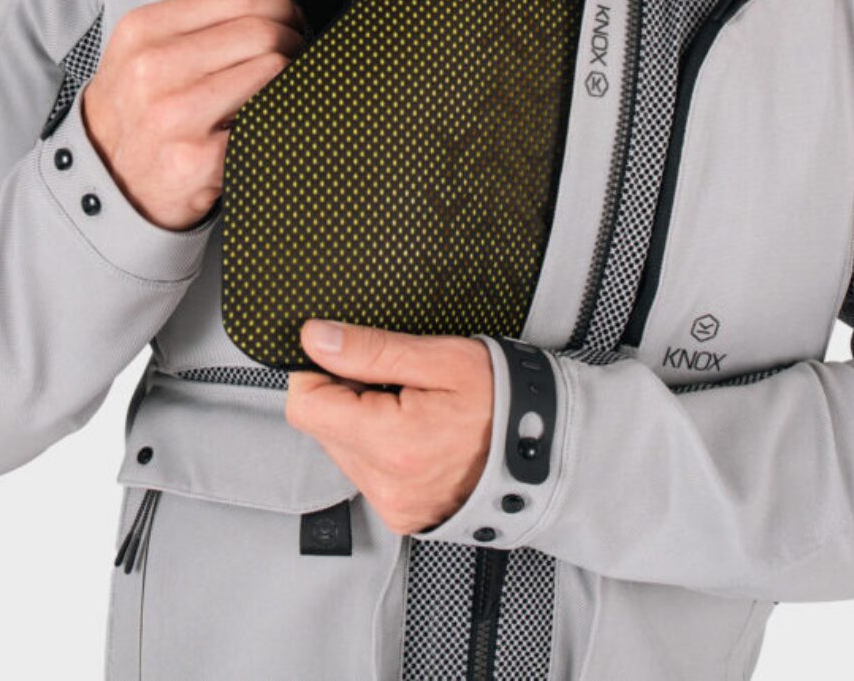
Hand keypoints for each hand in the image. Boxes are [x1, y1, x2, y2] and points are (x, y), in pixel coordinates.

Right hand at [82, 0, 307, 229]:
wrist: (109, 180)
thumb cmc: (139, 109)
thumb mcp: (145, 49)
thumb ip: (202, 21)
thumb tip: (274, 3)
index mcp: (143, 31)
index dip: (278, 4)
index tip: (289, 19)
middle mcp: (153, 69)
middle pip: (260, 31)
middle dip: (292, 40)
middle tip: (295, 55)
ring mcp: (174, 115)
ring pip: (272, 70)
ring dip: (290, 77)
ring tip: (282, 86)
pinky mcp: (199, 158)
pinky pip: (269, 119)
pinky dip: (280, 116)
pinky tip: (268, 121)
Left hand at [286, 320, 493, 535]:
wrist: (547, 446)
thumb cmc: (503, 399)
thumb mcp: (440, 358)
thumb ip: (370, 350)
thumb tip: (315, 339)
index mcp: (391, 443)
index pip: (306, 405)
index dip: (319, 371)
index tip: (349, 357)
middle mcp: (386, 484)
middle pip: (322, 427)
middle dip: (347, 395)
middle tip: (397, 381)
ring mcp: (394, 505)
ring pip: (341, 448)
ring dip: (362, 421)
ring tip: (412, 407)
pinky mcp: (401, 514)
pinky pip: (366, 471)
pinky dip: (380, 446)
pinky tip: (417, 431)